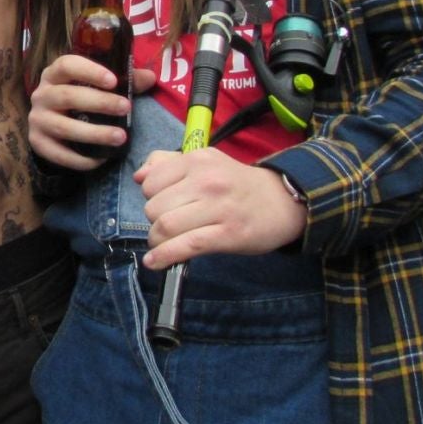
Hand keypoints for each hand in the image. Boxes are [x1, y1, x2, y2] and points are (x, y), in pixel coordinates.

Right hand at [28, 56, 155, 169]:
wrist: (50, 126)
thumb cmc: (79, 99)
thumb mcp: (97, 85)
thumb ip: (124, 80)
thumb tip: (150, 78)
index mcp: (54, 74)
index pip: (67, 65)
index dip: (90, 71)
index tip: (114, 81)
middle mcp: (41, 95)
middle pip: (67, 96)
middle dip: (99, 103)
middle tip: (126, 108)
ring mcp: (37, 120)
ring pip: (64, 127)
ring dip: (94, 133)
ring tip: (120, 137)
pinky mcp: (37, 143)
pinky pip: (59, 154)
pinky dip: (80, 159)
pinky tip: (101, 159)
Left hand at [135, 150, 306, 269]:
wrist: (283, 201)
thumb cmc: (238, 184)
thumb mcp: (206, 161)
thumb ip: (169, 163)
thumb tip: (139, 176)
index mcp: (198, 160)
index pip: (151, 182)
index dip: (150, 197)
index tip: (162, 204)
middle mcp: (207, 181)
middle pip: (154, 207)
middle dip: (153, 221)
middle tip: (166, 225)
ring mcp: (218, 208)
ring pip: (166, 226)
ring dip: (157, 241)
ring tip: (162, 243)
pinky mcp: (227, 235)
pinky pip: (186, 246)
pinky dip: (164, 256)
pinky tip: (155, 263)